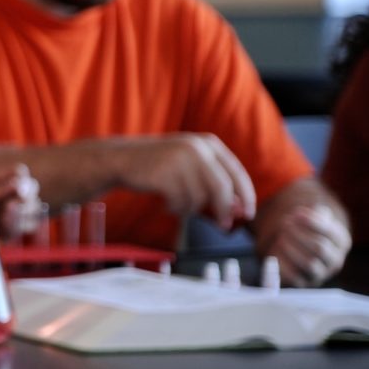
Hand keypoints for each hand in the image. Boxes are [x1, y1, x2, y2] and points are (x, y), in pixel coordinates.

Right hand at [114, 133, 258, 227]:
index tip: (247, 214)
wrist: (121, 159)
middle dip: (225, 210)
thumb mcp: (192, 166)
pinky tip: (167, 205)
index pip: (237, 173)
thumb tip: (239, 210)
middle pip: (222, 187)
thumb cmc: (161, 166)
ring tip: (178, 206)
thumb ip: (216, 184)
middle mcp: (196, 148)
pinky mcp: (162, 173)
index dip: (246, 196)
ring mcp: (178, 159)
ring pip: (199, 197)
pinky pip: (179, 201)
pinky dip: (175, 208)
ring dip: (190, 209)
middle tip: (223, 225)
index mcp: (208, 143)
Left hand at [262, 198, 351, 285]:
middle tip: (284, 224)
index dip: (312, 222)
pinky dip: (283, 262)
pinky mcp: (302, 283)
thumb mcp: (314, 219)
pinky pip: (294, 276)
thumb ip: (315, 214)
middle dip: (300, 234)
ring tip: (280, 237)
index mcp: (342, 242)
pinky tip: (275, 249)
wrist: (298, 252)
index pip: (331, 232)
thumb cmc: (308, 230)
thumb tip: (307, 213)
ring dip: (291, 247)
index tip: (295, 213)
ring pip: (309, 263)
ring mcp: (320, 274)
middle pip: (320, 248)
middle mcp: (335, 261)